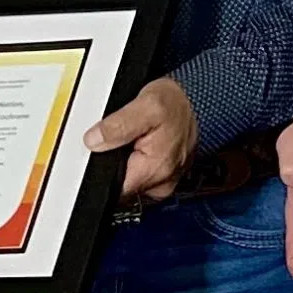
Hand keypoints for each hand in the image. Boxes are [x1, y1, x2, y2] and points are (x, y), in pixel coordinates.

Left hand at [88, 74, 199, 200]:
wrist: (198, 103)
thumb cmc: (176, 104)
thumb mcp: (145, 105)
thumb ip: (117, 125)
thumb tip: (93, 141)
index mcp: (154, 170)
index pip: (112, 189)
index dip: (102, 170)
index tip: (105, 150)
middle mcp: (161, 182)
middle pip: (120, 187)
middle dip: (115, 165)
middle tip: (124, 140)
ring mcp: (164, 182)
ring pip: (130, 182)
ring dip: (127, 165)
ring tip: (135, 141)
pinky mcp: (165, 178)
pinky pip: (142, 178)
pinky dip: (138, 164)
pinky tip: (142, 147)